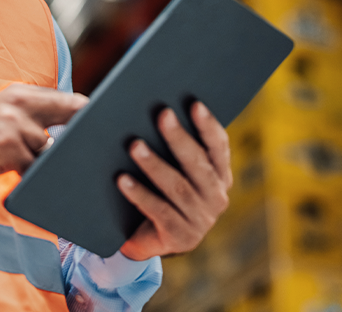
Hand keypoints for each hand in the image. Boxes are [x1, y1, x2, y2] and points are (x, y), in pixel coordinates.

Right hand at [0, 83, 87, 191]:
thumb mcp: (1, 115)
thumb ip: (33, 116)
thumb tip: (74, 129)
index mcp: (20, 94)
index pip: (70, 101)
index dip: (90, 115)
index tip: (108, 126)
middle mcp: (18, 103)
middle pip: (69, 120)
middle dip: (80, 139)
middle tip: (93, 152)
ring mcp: (12, 125)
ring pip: (50, 150)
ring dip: (47, 165)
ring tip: (28, 168)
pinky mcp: (5, 148)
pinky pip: (34, 169)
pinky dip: (32, 178)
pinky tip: (20, 178)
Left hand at [117, 102, 232, 260]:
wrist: (146, 237)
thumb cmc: (157, 189)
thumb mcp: (169, 165)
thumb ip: (167, 139)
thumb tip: (143, 106)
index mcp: (219, 176)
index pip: (218, 147)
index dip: (208, 126)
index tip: (194, 104)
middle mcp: (216, 198)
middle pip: (198, 164)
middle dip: (179, 138)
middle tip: (162, 115)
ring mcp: (200, 221)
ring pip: (177, 187)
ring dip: (155, 165)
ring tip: (135, 145)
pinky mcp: (179, 237)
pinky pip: (159, 211)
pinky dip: (140, 194)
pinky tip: (122, 179)